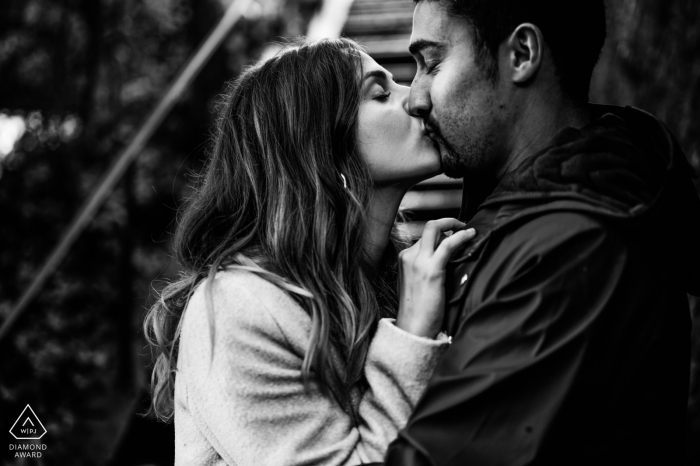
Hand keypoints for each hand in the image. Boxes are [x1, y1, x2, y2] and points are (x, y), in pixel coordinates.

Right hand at [395, 219, 475, 338]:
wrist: (413, 328)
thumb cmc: (418, 311)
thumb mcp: (417, 284)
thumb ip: (425, 269)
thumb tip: (446, 261)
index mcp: (404, 258)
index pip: (424, 237)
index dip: (441, 234)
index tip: (453, 235)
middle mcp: (409, 256)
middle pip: (428, 227)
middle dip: (447, 221)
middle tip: (461, 225)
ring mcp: (418, 261)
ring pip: (435, 228)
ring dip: (455, 224)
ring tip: (469, 230)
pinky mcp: (431, 270)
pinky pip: (448, 244)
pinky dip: (461, 236)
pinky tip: (471, 235)